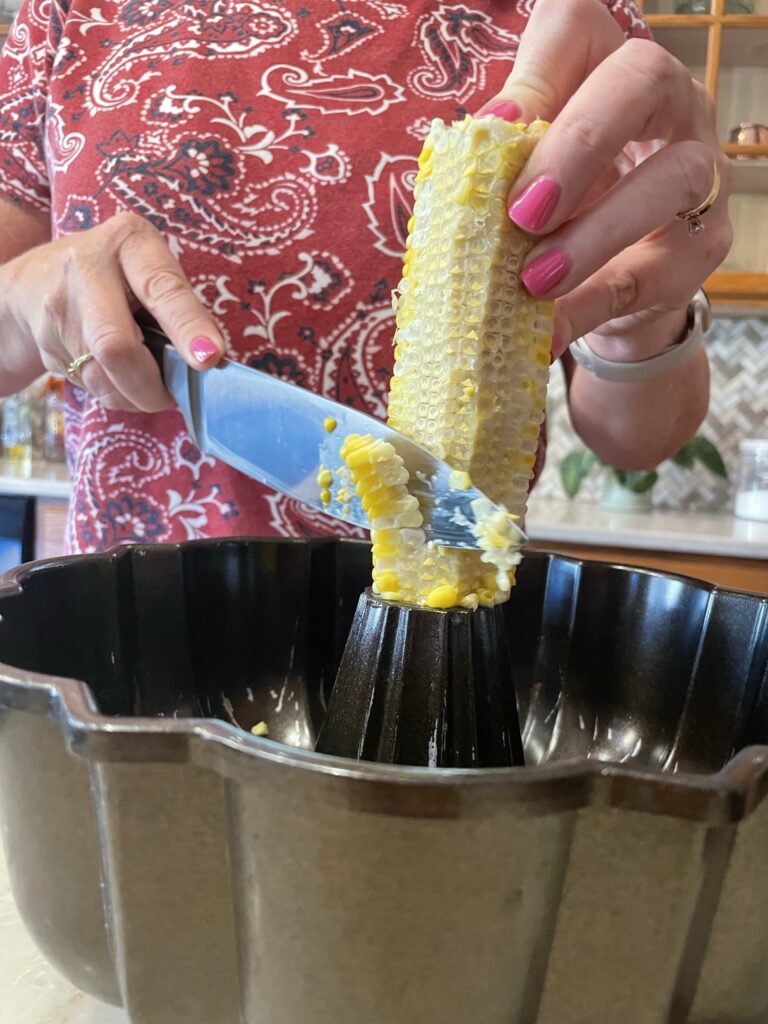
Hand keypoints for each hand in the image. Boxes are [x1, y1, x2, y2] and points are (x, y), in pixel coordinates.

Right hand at [0, 212, 225, 410]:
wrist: (33, 282)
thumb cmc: (115, 277)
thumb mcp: (147, 269)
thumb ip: (176, 305)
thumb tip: (208, 361)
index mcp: (129, 242)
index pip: (162, 289)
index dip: (187, 327)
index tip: (209, 358)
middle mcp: (86, 268)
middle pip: (117, 345)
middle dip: (150, 385)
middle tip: (170, 397)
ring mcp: (58, 307)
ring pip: (101, 375)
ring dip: (133, 396)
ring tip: (148, 389)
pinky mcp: (45, 341)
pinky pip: (88, 384)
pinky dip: (113, 394)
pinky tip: (118, 380)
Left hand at [479, 0, 731, 360]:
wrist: (613, 285)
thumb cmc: (562, 212)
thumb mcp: (527, 177)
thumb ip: (501, 162)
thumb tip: (464, 164)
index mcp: (605, 72)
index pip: (578, 27)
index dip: (537, 70)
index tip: (496, 126)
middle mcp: (665, 105)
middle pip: (642, 80)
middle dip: (578, 143)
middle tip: (523, 210)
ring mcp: (697, 172)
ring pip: (668, 180)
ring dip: (594, 234)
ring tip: (534, 280)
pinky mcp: (704, 246)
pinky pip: (654, 273)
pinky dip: (592, 305)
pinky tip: (550, 330)